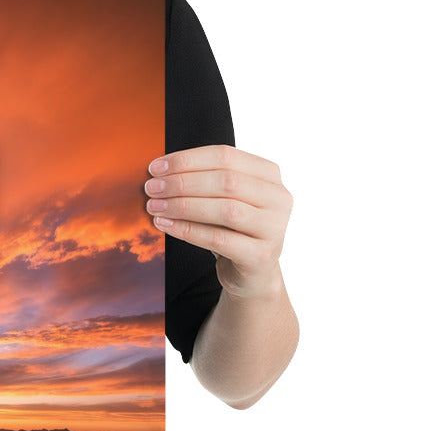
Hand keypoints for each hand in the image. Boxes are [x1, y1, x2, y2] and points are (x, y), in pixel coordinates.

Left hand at [144, 144, 292, 299]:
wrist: (251, 274)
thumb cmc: (231, 229)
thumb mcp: (220, 199)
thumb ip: (201, 181)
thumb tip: (158, 171)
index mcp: (269, 175)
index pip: (225, 156)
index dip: (187, 160)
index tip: (155, 167)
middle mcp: (278, 198)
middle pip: (226, 181)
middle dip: (182, 183)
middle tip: (151, 188)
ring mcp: (274, 228)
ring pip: (225, 209)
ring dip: (183, 206)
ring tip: (154, 206)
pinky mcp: (261, 256)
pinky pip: (219, 239)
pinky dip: (188, 230)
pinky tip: (165, 225)